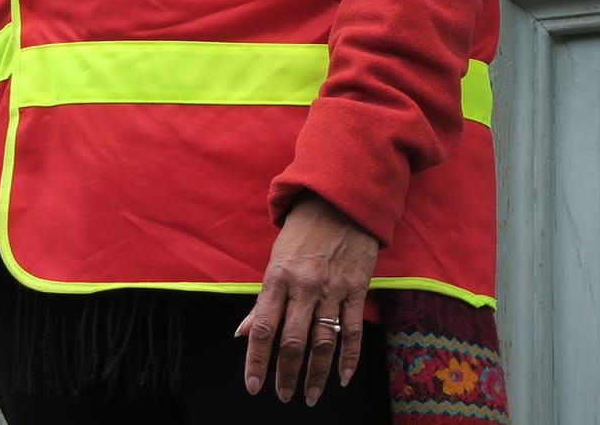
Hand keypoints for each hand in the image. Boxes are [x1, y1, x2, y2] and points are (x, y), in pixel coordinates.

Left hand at [236, 194, 379, 404]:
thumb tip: (242, 333)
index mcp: (277, 279)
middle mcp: (303, 287)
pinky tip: (343, 378)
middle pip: (293, 341)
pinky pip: (353, 330)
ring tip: (310, 395)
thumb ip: (262, 302)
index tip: (253, 385)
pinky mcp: (356, 290)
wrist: (339, 203)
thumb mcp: (274, 262)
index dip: (257, 360)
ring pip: (324, 342)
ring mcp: (332, 290)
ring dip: (317, 374)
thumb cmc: (301, 233)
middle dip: (286, 374)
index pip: (263, 328)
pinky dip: (349, 358)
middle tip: (283, 396)